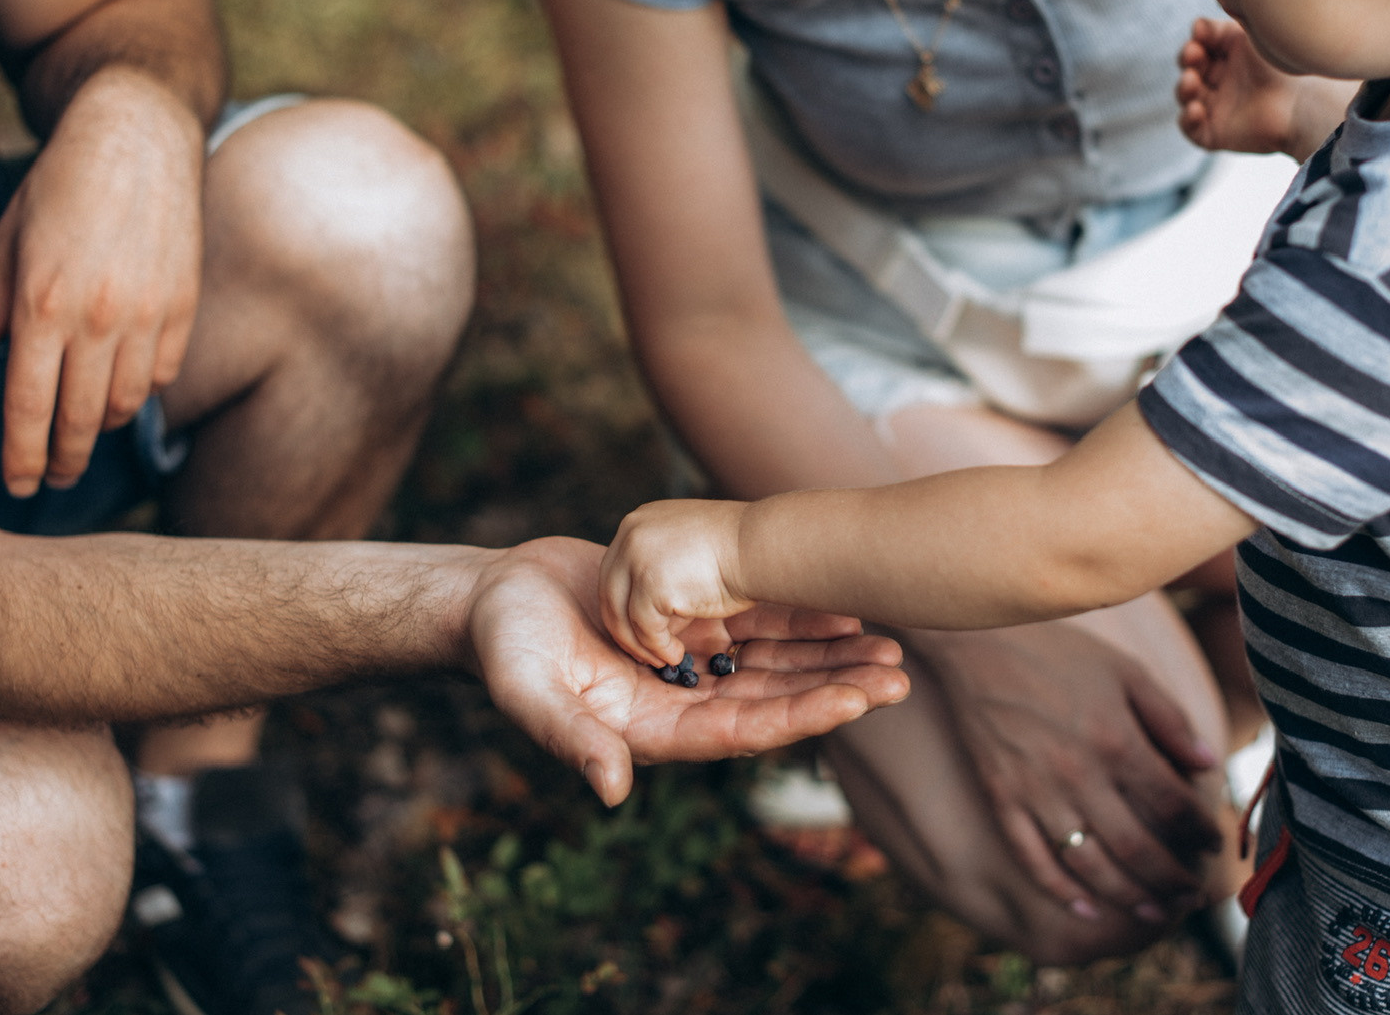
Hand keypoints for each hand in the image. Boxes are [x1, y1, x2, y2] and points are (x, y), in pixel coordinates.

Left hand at [0, 67, 205, 495]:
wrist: (138, 136)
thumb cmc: (62, 183)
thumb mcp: (7, 240)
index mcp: (42, 303)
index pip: (28, 406)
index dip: (23, 455)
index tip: (20, 484)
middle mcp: (99, 317)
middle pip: (81, 418)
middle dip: (65, 459)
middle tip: (54, 480)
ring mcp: (149, 314)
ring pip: (127, 402)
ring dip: (104, 427)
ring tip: (86, 433)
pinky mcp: (183, 304)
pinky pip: (164, 373)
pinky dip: (142, 391)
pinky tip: (124, 390)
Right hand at [466, 537, 908, 804]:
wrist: (492, 599)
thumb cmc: (503, 648)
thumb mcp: (529, 691)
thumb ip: (571, 739)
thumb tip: (613, 791)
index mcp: (653, 728)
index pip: (741, 730)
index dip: (799, 718)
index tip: (854, 705)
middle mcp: (682, 699)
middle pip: (774, 698)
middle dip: (835, 687)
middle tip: (897, 674)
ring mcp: (689, 662)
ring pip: (774, 662)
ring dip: (829, 656)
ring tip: (889, 645)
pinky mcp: (688, 622)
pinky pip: (753, 623)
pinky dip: (796, 619)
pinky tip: (842, 608)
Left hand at [600, 498, 755, 667]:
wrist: (761, 546)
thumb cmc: (738, 551)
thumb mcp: (688, 553)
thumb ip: (663, 576)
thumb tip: (654, 618)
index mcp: (638, 522)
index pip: (615, 571)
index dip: (623, 604)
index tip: (635, 629)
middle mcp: (630, 535)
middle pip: (609, 593)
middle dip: (624, 628)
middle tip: (641, 653)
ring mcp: (637, 558)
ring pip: (622, 615)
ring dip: (640, 644)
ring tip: (663, 658)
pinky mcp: (650, 585)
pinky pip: (644, 629)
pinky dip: (658, 648)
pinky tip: (676, 655)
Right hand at [914, 622, 1221, 921]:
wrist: (978, 641)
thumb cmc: (1059, 652)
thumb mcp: (1125, 671)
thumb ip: (1169, 718)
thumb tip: (1208, 762)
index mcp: (1115, 738)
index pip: (1172, 803)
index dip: (1200, 830)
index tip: (1213, 843)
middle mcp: (1079, 773)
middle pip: (1137, 846)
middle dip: (1173, 879)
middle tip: (1194, 896)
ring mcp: (1036, 791)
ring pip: (1090, 864)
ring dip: (1128, 897)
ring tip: (1157, 913)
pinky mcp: (1001, 798)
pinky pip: (1032, 859)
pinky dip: (1060, 892)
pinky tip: (1086, 910)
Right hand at [1177, 17, 1305, 156]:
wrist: (1299, 106)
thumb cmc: (1280, 69)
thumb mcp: (1249, 39)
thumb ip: (1221, 28)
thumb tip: (1195, 26)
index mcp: (1230, 60)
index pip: (1202, 49)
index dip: (1196, 42)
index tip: (1199, 37)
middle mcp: (1223, 83)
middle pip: (1191, 70)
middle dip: (1188, 60)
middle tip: (1194, 54)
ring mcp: (1218, 109)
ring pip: (1187, 98)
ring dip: (1184, 87)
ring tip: (1191, 80)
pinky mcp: (1216, 134)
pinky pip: (1191, 129)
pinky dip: (1188, 119)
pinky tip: (1196, 109)